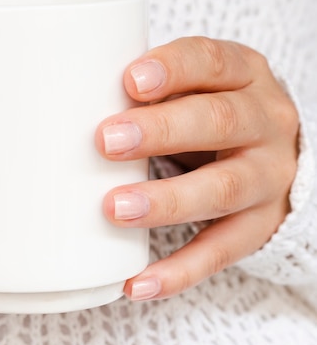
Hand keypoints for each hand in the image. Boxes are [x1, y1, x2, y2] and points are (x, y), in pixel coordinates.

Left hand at [96, 37, 298, 299]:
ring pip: (223, 189)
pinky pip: (221, 251)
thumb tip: (67, 103)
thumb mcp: (196, 87)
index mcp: (244, 75)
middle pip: (219, 122)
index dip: (173, 69)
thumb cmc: (211, 112)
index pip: (212, 62)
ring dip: (167, 201)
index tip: (130, 82)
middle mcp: (265, 123)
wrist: (277, 154)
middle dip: (161, 132)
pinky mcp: (260, 226)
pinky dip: (179, 271)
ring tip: (115, 209)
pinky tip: (138, 283)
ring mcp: (268, 177)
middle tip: (106, 142)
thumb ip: (152, 91)